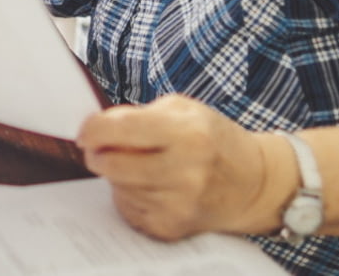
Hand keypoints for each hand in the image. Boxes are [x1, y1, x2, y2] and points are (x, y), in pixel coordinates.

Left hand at [77, 95, 276, 240]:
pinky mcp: (171, 227)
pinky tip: (151, 186)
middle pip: (111, 164)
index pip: (122, 129)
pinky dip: (130, 196)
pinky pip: (128, 209)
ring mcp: (178, 204)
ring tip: (141, 165)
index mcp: (188, 134)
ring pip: (117, 187)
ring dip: (118, 175)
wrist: (252, 183)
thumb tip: (95, 128)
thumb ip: (139, 115)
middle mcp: (184, 172)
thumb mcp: (183, 110)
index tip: (86, 131)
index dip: (94, 129)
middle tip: (101, 147)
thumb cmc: (214, 139)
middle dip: (98, 153)